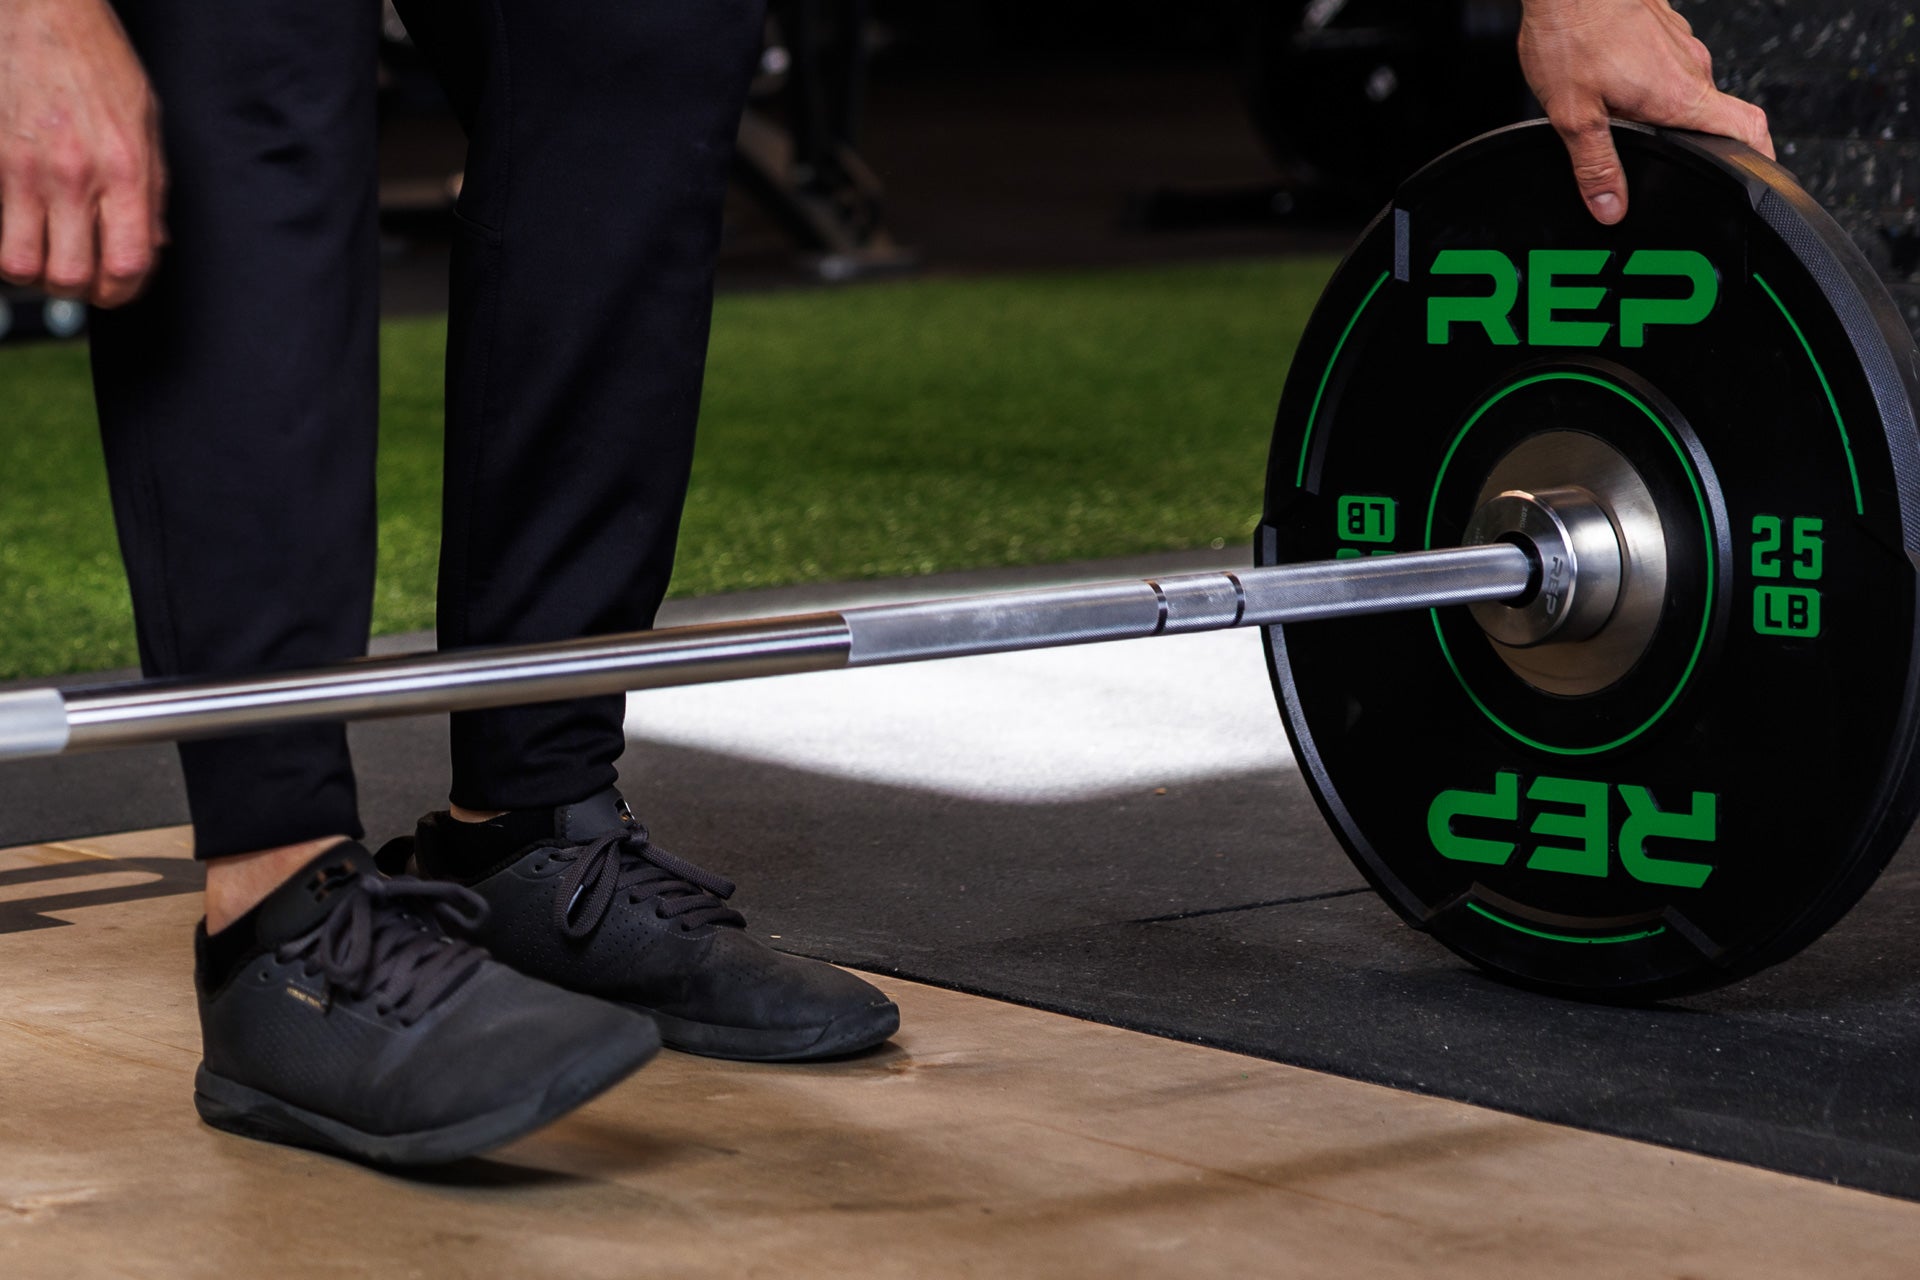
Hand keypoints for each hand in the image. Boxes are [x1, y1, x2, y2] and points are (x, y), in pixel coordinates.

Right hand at [0, 0, 165, 307]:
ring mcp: (27, 170)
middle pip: (73, 277)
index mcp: (126, 169)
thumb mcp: (146, 120)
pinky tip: (21, 232)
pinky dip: (8, 246)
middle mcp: (76, 176)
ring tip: (47, 260)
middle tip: (81, 278)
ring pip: (24, 265)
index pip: (129, 263)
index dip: (125, 292)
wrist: (37, 10)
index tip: (120, 289)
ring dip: (36, 276)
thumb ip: (153, 188)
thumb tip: (155, 242)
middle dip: (80, 292)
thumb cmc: (94, 57)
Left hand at [1518, 0, 1773, 224]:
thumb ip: (1595, 166)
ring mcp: (1680, 43)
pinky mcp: (1663, 27)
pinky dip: (1647, 80)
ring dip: (1659, 107)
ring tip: (1619, 114)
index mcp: (1680, 94)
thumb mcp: (1573, 117)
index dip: (1759, 158)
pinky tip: (1612, 81)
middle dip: (1685, 139)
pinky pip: (1666, 63)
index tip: (1756, 178)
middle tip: (1653, 155)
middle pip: (1709, 115)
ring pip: (1683, 87)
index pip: (1748, 129)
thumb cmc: (1571, 35)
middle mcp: (1691, 66)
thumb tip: (1611, 208)